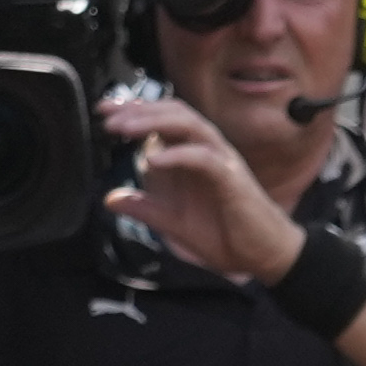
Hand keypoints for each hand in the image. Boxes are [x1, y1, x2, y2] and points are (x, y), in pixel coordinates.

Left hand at [97, 92, 305, 283]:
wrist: (262, 255)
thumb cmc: (226, 234)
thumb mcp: (173, 223)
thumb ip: (144, 208)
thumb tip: (111, 199)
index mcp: (191, 156)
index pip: (161, 119)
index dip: (132, 110)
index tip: (103, 111)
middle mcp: (206, 150)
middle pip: (173, 112)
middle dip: (137, 110)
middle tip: (107, 118)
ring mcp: (221, 161)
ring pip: (189, 125)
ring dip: (154, 122)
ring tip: (125, 129)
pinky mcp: (231, 179)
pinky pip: (204, 157)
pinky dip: (179, 154)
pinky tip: (155, 160)